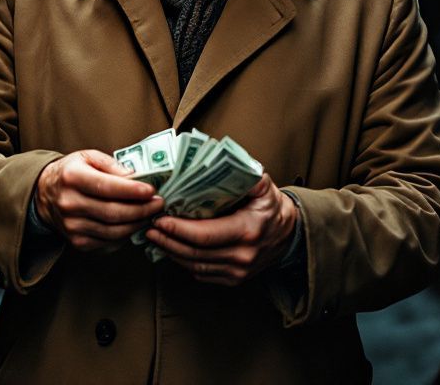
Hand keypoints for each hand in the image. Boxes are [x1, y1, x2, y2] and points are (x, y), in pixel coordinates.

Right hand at [35, 150, 163, 250]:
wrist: (44, 195)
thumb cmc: (71, 172)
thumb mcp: (88, 157)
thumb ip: (112, 164)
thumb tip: (135, 177)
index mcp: (72, 177)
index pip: (106, 187)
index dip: (132, 191)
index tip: (151, 191)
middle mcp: (69, 203)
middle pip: (113, 212)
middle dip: (141, 210)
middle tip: (158, 204)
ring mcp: (72, 226)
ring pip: (113, 231)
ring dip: (137, 224)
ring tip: (149, 214)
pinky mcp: (77, 241)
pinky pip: (108, 242)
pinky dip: (125, 235)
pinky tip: (133, 224)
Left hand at [144, 174, 299, 285]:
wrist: (289, 234)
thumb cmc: (271, 206)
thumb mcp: (263, 185)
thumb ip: (243, 173)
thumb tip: (220, 160)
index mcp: (248, 230)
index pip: (205, 235)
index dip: (178, 229)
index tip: (160, 218)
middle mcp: (243, 255)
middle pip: (195, 253)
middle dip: (168, 240)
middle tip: (149, 227)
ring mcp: (238, 271)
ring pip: (195, 265)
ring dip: (171, 252)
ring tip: (155, 237)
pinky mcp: (234, 279)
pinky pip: (202, 273)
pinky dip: (183, 261)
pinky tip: (171, 248)